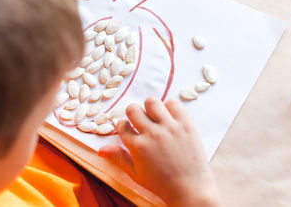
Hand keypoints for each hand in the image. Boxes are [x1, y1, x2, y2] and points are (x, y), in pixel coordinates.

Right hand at [98, 97, 219, 206]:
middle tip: (140, 121)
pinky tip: (169, 117)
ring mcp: (170, 128)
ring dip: (150, 108)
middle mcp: (152, 134)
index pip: (122, 125)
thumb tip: (101, 149)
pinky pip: (173, 103)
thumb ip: (118, 158)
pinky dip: (169, 107)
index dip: (124, 126)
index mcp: (138, 147)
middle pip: (133, 109)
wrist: (190, 189)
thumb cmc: (161, 184)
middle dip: (133, 114)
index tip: (129, 129)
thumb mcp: (135, 174)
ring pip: (152, 102)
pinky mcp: (185, 124)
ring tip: (155, 117)